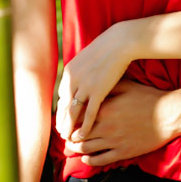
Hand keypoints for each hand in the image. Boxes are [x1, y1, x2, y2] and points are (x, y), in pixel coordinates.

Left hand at [55, 21, 134, 139]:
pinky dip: (84, 126)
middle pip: (63, 106)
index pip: (61, 96)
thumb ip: (80, 73)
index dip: (62, 109)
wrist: (119, 42)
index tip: (64, 118)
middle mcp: (72, 80)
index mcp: (68, 72)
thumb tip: (78, 80)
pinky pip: (89, 113)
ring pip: (73, 112)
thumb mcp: (87, 60)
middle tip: (62, 134)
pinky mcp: (98, 91)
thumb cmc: (106, 50)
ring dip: (69, 127)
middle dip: (62, 121)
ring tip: (68, 138)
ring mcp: (84, 86)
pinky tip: (83, 135)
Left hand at [63, 80, 180, 166]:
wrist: (169, 115)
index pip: (79, 117)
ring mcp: (114, 141)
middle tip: (64, 136)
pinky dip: (90, 160)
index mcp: (105, 109)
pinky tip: (86, 158)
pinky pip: (102, 160)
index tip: (65, 120)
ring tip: (71, 147)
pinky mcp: (124, 152)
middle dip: (69, 137)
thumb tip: (92, 86)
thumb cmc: (148, 97)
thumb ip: (107, 87)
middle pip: (79, 135)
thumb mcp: (126, 86)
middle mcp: (106, 126)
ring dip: (76, 149)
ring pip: (87, 149)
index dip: (69, 120)